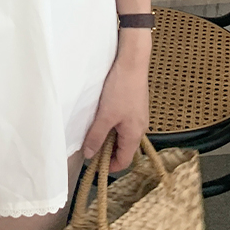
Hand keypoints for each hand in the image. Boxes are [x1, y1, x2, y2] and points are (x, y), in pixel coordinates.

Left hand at [81, 53, 150, 172]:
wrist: (132, 62)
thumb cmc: (120, 89)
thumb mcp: (105, 115)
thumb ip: (96, 136)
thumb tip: (89, 155)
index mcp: (135, 134)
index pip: (125, 161)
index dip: (110, 166)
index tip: (94, 164)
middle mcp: (140, 127)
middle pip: (125, 148)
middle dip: (108, 151)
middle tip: (91, 146)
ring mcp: (139, 115)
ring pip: (124, 134)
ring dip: (110, 136)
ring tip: (94, 130)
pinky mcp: (136, 105)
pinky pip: (125, 122)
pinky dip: (114, 124)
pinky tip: (103, 115)